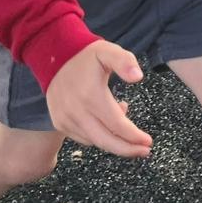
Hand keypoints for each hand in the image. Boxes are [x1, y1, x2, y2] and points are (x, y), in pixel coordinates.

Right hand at [45, 40, 152, 158]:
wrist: (53, 57)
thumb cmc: (86, 56)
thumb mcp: (108, 52)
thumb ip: (124, 62)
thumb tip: (138, 77)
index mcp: (91, 96)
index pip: (117, 125)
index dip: (134, 136)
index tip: (148, 142)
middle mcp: (76, 112)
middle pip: (105, 141)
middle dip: (127, 149)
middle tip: (144, 151)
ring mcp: (65, 120)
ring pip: (95, 141)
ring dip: (114, 141)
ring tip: (127, 128)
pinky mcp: (60, 123)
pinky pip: (83, 138)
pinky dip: (98, 136)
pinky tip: (108, 122)